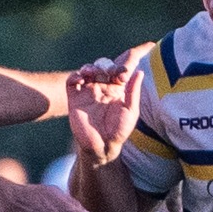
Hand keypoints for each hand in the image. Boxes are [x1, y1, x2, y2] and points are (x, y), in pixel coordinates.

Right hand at [67, 44, 151, 167]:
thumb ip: (133, 92)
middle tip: (111, 72)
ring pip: (87, 70)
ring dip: (90, 67)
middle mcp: (102, 87)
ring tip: (94, 73)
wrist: (102, 146)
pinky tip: (81, 80)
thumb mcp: (130, 111)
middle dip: (106, 65)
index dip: (122, 66)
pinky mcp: (75, 98)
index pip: (118, 70)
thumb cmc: (119, 131)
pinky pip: (72, 81)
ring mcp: (88, 92)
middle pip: (102, 66)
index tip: (124, 74)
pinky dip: (75, 76)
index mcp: (116, 89)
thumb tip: (140, 72)